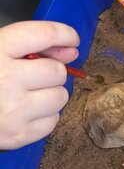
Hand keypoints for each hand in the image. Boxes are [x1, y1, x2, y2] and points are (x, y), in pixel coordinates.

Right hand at [0, 21, 79, 149]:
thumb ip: (32, 46)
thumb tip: (70, 51)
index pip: (43, 34)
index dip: (64, 34)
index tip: (71, 39)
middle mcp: (5, 79)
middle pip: (57, 71)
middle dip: (52, 72)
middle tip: (34, 77)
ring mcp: (13, 110)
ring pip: (60, 97)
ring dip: (51, 95)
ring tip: (29, 95)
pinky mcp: (18, 135)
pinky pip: (53, 120)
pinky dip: (45, 116)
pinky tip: (26, 112)